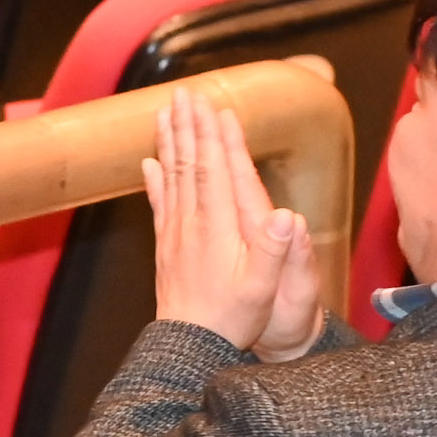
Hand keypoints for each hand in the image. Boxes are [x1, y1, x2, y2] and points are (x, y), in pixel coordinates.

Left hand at [144, 87, 322, 357]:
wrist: (190, 345)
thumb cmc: (233, 318)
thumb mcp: (264, 288)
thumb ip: (276, 251)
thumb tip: (288, 215)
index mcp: (219, 227)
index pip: (215, 171)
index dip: (214, 136)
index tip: (212, 105)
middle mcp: (193, 223)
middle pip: (189, 164)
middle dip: (187, 126)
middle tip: (183, 92)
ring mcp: (176, 233)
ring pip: (171, 177)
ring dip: (168, 141)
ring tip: (163, 112)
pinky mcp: (167, 246)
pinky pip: (159, 204)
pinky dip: (154, 179)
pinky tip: (148, 162)